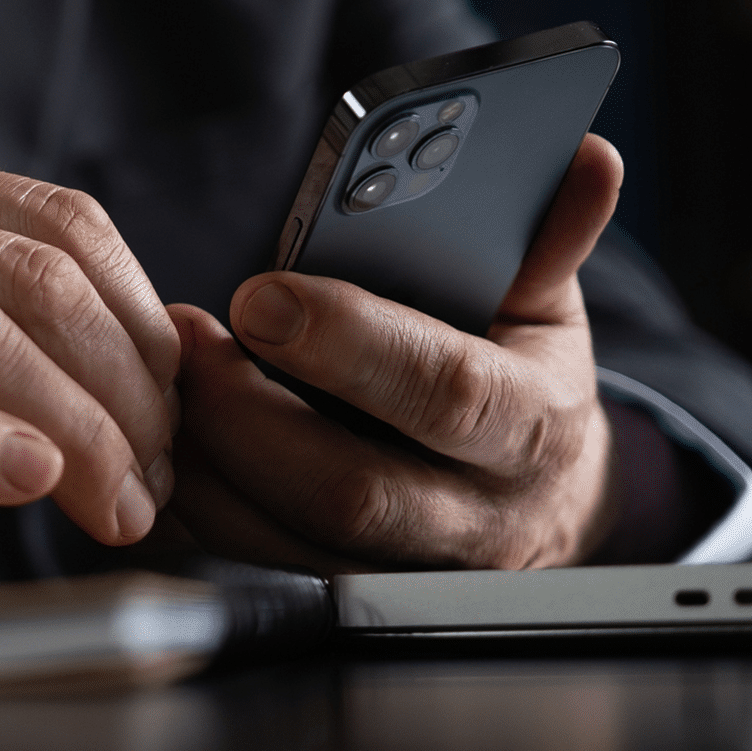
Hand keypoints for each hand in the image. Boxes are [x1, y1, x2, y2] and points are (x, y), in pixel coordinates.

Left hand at [167, 134, 625, 571]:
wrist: (542, 505)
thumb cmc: (524, 382)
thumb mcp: (545, 309)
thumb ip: (549, 237)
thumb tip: (586, 158)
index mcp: (531, 425)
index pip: (448, 394)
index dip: (352, 344)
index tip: (263, 295)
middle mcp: (473, 514)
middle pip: (349, 488)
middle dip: (249, 412)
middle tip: (185, 336)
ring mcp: (406, 569)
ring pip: (286, 537)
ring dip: (207, 458)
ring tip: (165, 377)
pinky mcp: (345, 592)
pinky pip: (252, 559)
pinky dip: (198, 500)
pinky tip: (170, 435)